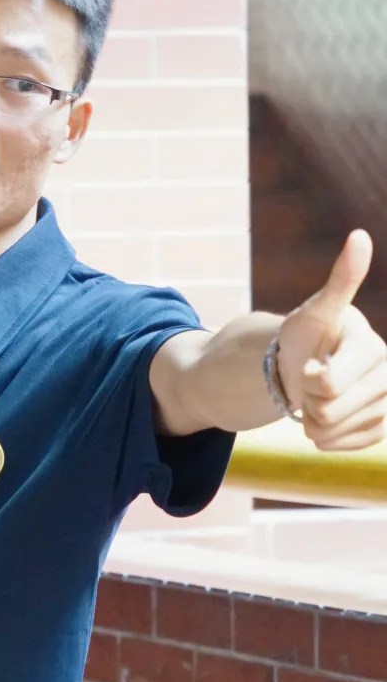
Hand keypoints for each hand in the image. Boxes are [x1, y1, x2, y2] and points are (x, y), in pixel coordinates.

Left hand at [276, 230, 386, 449]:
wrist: (302, 368)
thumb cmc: (307, 336)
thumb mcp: (316, 310)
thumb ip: (341, 280)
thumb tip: (359, 236)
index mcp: (373, 347)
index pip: (329, 384)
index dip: (309, 379)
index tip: (312, 364)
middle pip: (330, 410)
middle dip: (309, 400)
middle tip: (312, 382)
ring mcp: (386, 403)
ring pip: (334, 431)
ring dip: (313, 420)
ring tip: (316, 398)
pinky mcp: (380, 428)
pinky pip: (346, 445)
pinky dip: (326, 438)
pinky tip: (325, 420)